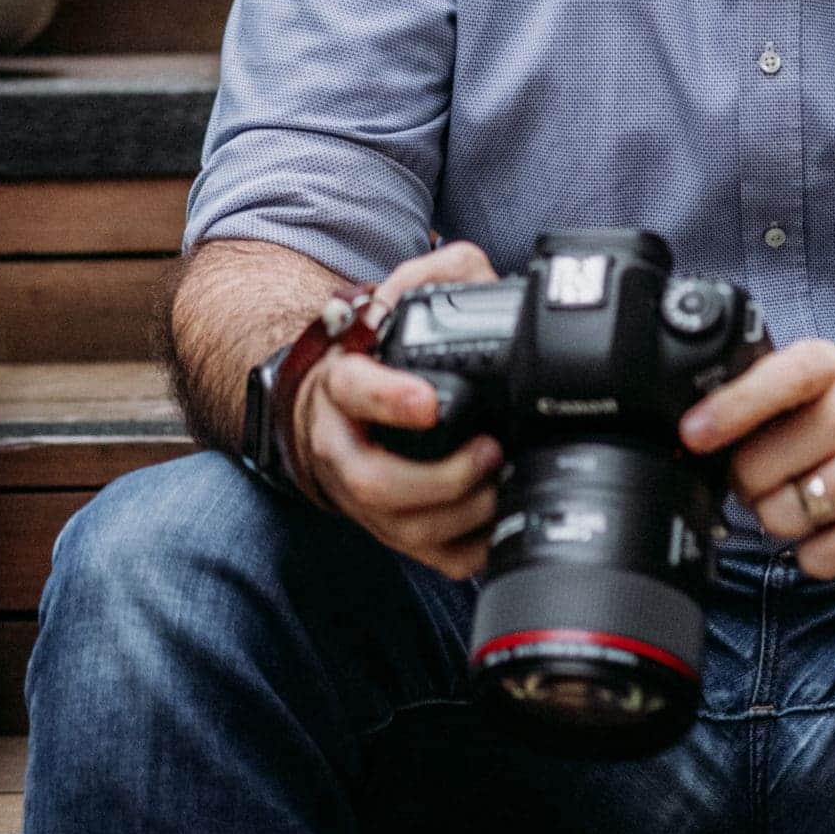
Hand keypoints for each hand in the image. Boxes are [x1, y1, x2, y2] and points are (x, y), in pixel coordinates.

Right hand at [291, 239, 504, 578]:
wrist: (332, 411)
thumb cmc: (378, 359)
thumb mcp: (396, 301)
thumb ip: (432, 275)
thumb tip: (465, 277)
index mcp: (342, 386)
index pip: (354, 391)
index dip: (390, 400)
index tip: (429, 402)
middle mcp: (343, 449)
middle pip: (375, 484)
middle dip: (440, 478)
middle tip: (490, 451)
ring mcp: (363, 498)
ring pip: (402, 529)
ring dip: (462, 514)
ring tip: (502, 484)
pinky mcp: (393, 531)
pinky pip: (432, 558)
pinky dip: (472, 547)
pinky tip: (499, 518)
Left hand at [680, 339, 834, 579]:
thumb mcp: (827, 388)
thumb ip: (765, 397)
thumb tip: (693, 430)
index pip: (774, 381)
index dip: (726, 411)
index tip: (694, 434)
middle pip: (754, 467)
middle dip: (751, 482)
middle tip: (782, 476)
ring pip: (778, 517)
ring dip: (783, 518)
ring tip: (817, 500)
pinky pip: (811, 557)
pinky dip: (815, 551)